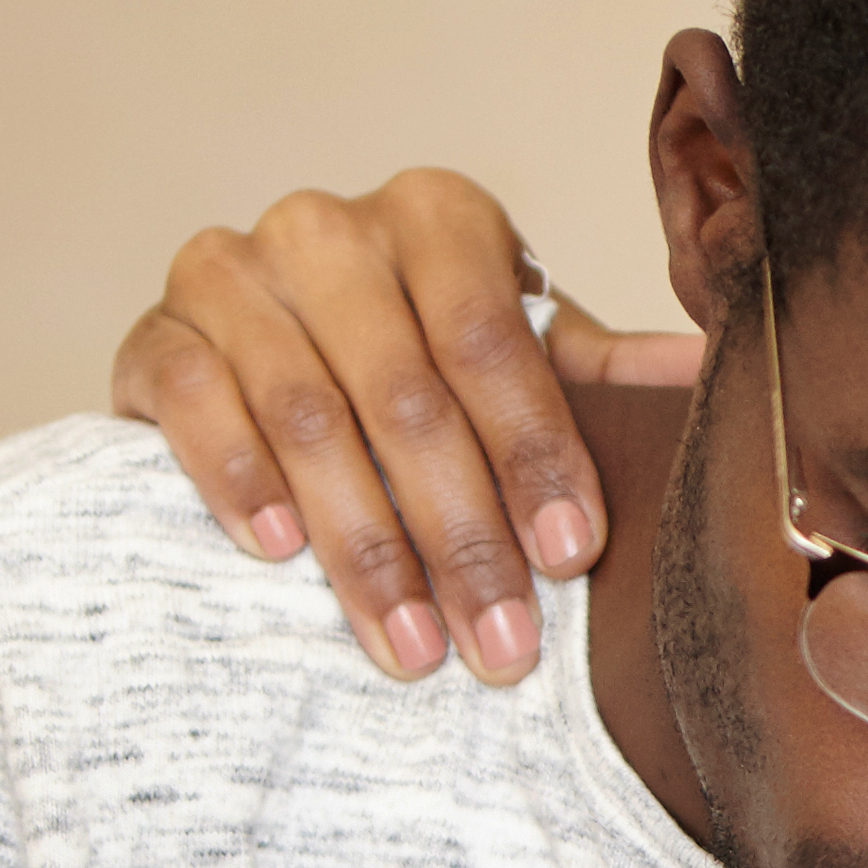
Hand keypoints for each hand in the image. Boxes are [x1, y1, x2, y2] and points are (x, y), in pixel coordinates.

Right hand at [106, 170, 706, 690]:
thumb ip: (605, 377)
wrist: (274, 350)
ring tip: (411, 647)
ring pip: (304, 412)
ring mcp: (229, 272)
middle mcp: (329, 228)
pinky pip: (191, 401)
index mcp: (439, 219)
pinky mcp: (153, 331)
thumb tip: (714, 378)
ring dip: (363, 545)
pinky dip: (234, 476)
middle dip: (461, 535)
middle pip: (404, 392)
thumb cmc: (428, 361)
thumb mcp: (523, 359)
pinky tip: (274, 554)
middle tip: (503, 647)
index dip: (535, 453)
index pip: (492, 341)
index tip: (574, 557)